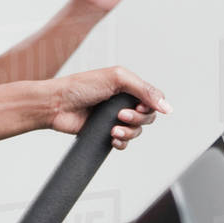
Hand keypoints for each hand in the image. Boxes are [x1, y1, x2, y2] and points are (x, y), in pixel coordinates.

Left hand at [46, 66, 170, 149]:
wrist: (57, 105)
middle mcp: (123, 102)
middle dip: (137, 119)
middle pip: (148, 117)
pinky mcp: (105, 132)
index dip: (151, 106)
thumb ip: (144, 90)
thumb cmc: (81, 87)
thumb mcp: (116, 79)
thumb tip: (167, 106)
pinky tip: (111, 138)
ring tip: (112, 129)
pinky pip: (123, 143)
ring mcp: (114, 118)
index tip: (138, 106)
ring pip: (137, 131)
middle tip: (119, 116)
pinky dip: (121, 143)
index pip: (153, 99)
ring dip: (128, 132)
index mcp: (127, 86)